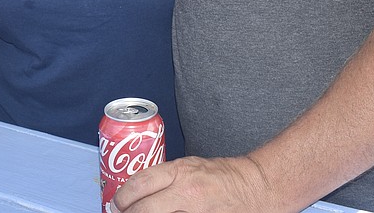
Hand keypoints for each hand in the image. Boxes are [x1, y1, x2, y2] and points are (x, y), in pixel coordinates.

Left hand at [110, 155, 276, 212]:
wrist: (256, 188)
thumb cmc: (223, 176)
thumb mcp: (190, 166)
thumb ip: (165, 177)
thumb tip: (136, 191)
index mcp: (181, 172)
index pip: (140, 184)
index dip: (122, 197)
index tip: (117, 203)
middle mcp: (187, 193)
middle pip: (143, 209)